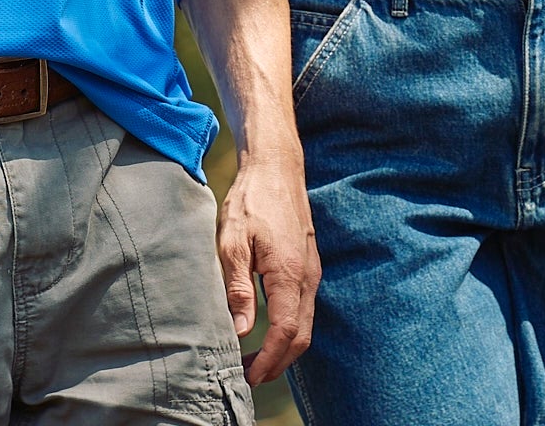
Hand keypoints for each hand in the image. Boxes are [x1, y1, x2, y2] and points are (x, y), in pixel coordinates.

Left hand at [217, 152, 317, 384]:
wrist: (277, 167)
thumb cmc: (251, 200)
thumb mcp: (233, 241)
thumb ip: (238, 287)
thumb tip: (242, 330)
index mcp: (289, 273)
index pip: (285, 331)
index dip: (269, 359)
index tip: (248, 375)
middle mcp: (307, 277)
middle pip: (300, 335)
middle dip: (278, 362)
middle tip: (248, 376)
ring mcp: (311, 271)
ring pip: (304, 323)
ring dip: (284, 348)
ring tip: (255, 360)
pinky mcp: (308, 265)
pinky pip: (303, 308)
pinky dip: (289, 329)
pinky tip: (268, 331)